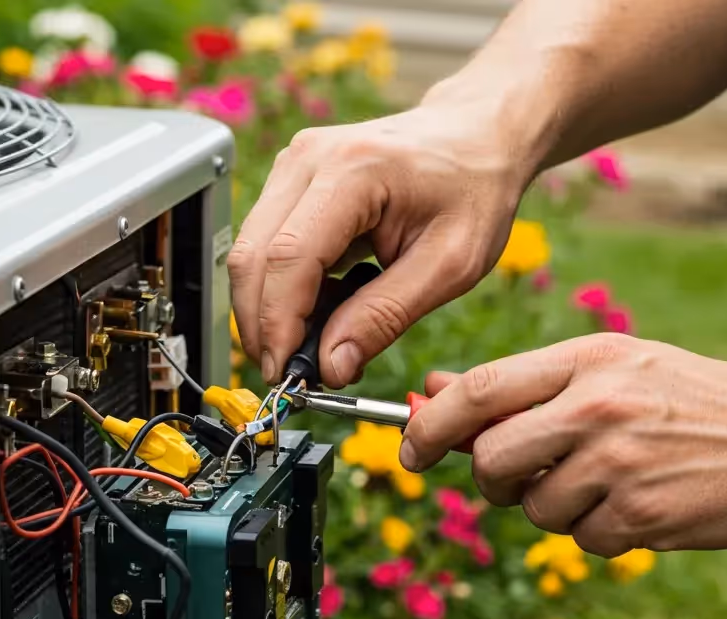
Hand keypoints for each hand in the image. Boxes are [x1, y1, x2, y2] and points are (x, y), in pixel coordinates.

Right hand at [228, 104, 535, 386]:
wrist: (477, 136)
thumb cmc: (473, 190)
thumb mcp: (450, 266)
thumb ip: (386, 316)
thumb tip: (332, 366)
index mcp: (354, 171)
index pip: (290, 258)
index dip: (279, 324)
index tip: (287, 373)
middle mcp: (310, 158)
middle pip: (253, 257)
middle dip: (263, 326)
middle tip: (293, 374)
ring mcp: (294, 163)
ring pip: (249, 253)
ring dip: (269, 310)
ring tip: (315, 344)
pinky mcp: (290, 178)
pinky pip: (265, 243)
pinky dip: (281, 288)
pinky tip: (321, 308)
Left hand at [400, 334, 726, 555]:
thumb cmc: (696, 400)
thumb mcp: (618, 368)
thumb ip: (531, 383)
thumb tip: (438, 392)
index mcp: (589, 360)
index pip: (480, 390)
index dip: (431, 423)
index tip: (411, 446)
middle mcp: (598, 407)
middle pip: (492, 457)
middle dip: (493, 477)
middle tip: (521, 476)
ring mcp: (619, 463)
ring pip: (535, 507)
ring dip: (556, 507)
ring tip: (609, 482)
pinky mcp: (642, 514)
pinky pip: (581, 538)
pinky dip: (599, 532)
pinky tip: (639, 505)